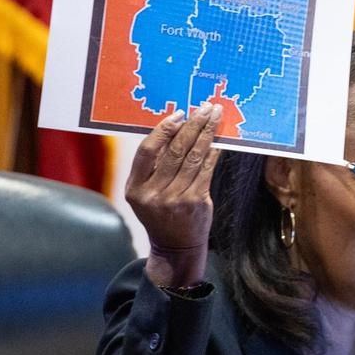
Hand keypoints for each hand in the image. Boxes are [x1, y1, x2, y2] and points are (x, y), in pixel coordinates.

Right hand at [126, 103, 222, 286]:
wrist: (175, 246)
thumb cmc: (161, 213)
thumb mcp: (145, 194)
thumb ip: (153, 167)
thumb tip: (174, 128)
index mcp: (135, 188)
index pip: (146, 151)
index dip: (162, 130)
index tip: (178, 114)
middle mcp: (153, 194)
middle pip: (173, 150)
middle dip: (192, 125)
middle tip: (204, 107)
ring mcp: (175, 198)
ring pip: (193, 157)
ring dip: (206, 133)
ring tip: (214, 116)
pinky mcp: (196, 201)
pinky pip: (207, 169)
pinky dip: (214, 152)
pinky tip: (219, 139)